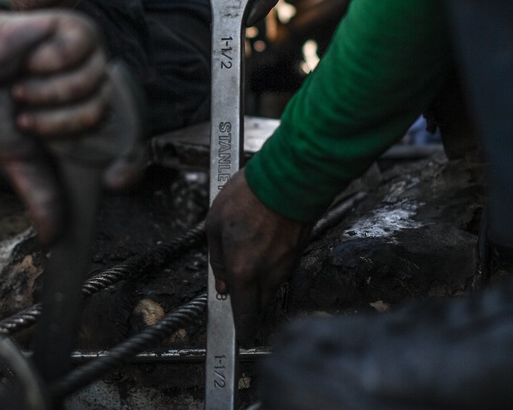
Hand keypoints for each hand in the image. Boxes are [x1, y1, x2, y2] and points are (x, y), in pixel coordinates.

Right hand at [0, 10, 137, 244]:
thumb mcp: (17, 159)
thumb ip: (39, 194)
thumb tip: (52, 237)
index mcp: (85, 126)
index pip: (127, 148)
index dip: (128, 166)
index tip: (113, 181)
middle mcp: (94, 95)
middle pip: (103, 118)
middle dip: (56, 124)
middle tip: (28, 118)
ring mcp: (91, 63)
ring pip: (90, 86)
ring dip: (46, 92)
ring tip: (24, 88)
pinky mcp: (81, 34)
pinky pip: (79, 53)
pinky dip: (47, 63)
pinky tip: (33, 61)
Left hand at [206, 170, 310, 342]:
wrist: (288, 178)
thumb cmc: (248, 197)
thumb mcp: (214, 225)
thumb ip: (216, 259)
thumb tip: (220, 281)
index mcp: (242, 271)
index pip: (245, 313)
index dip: (242, 329)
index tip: (240, 335)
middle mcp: (267, 274)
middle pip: (259, 303)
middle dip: (248, 302)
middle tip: (236, 288)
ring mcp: (286, 264)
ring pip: (271, 285)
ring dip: (259, 281)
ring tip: (247, 254)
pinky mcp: (298, 252)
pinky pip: (281, 268)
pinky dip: (271, 265)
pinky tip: (262, 243)